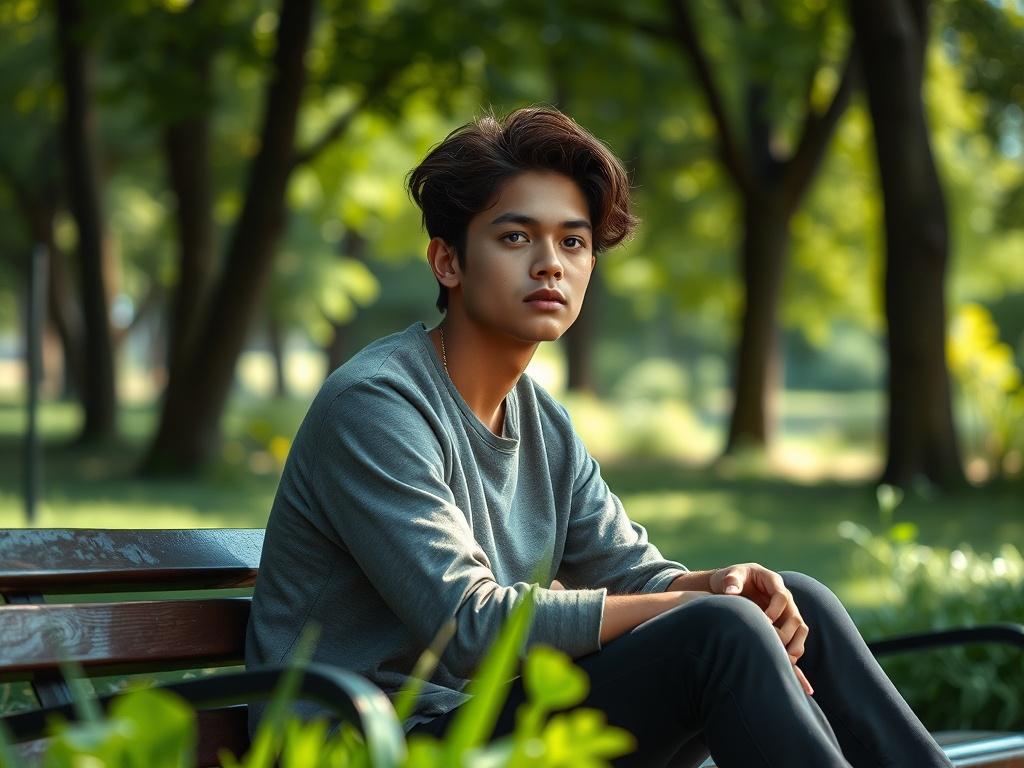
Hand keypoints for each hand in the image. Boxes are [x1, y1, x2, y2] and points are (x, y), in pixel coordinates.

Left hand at [710, 563, 812, 695]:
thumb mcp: (731, 575)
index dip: (775, 609)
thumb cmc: (733, 579)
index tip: (764, 620)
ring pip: (800, 629)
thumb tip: (731, 591)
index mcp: (773, 582)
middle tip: (773, 643)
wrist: (735, 586)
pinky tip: (794, 670)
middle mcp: (784, 597)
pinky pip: (796, 639)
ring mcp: (786, 612)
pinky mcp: (784, 625)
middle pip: (795, 615)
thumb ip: (731, 580)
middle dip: (787, 631)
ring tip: (788, 660)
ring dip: (796, 645)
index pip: (782, 596)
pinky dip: (795, 652)